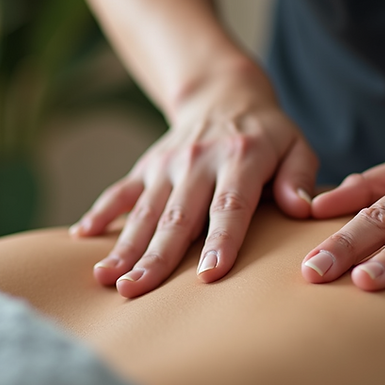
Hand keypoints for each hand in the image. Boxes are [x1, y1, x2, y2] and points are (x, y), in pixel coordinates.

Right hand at [71, 67, 317, 297]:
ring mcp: (167, 165)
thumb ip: (300, 175)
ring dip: (125, 246)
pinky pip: (120, 191)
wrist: (223, 93)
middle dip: (157, 257)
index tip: (209, 273)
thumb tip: (301, 208)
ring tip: (107, 279)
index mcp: (240, 158)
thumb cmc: (268, 133)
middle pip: (177, 216)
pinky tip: (82, 238)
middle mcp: (198, 161)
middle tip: (137, 291)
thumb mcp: (296, 144)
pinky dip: (101, 213)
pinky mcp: (147, 167)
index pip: (229, 205)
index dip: (220, 240)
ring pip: (145, 211)